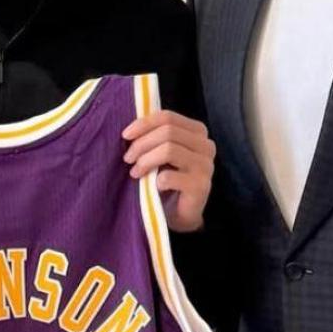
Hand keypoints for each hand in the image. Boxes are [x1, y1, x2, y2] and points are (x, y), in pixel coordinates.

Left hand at [121, 108, 214, 232]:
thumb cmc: (168, 180)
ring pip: (169, 150)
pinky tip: (153, 187)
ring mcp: (206, 166)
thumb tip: (129, 131)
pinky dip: (155, 181)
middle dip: (142, 144)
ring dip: (146, 161)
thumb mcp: (161, 153)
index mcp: (197, 132)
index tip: (125, 135)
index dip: (144, 123)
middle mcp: (206, 146)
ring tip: (135, 172)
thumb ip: (154, 138)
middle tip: (128, 158)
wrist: (180, 214)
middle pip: (168, 132)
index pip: (168, 117)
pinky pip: (169, 176)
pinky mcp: (200, 186)